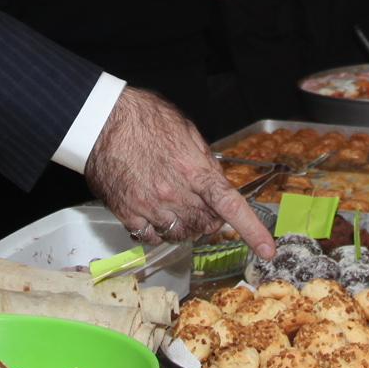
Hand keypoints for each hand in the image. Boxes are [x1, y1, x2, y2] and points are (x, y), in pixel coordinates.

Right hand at [84, 86, 276, 256]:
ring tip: (174, 204)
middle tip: (200, 203)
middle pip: (206, 225)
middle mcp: (175, 193)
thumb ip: (205, 161)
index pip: (231, 207)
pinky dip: (157, 231)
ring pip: (180, 235)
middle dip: (210, 218)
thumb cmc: (143, 118)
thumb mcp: (186, 131)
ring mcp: (150, 207)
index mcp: (195, 170)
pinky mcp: (128, 214)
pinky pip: (151, 238)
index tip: (267, 249)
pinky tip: (154, 213)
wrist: (101, 120)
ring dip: (184, 225)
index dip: (252, 231)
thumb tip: (217, 180)